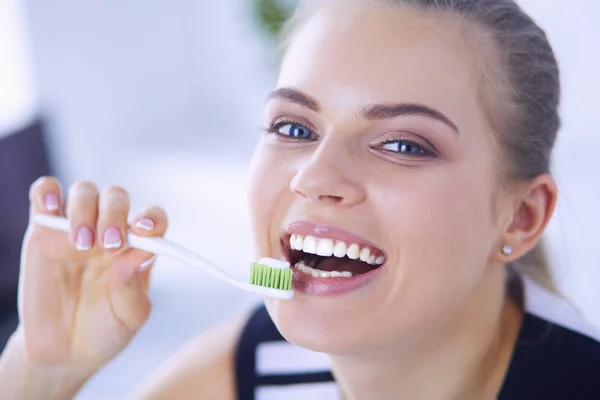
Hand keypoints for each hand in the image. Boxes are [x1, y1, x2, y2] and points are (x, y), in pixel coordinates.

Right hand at [17, 177, 167, 372]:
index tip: (143, 230)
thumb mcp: (127, 316)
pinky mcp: (42, 230)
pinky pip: (44, 194)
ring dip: (84, 210)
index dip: (151, 218)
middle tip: (108, 244)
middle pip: (116, 198)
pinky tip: (51, 208)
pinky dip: (48, 192)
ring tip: (81, 244)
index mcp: (138, 247)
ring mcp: (77, 227)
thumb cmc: (106, 329)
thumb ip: (132, 285)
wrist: (64, 351)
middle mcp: (110, 230)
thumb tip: (140, 254)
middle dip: (114, 214)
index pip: (152, 218)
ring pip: (84, 192)